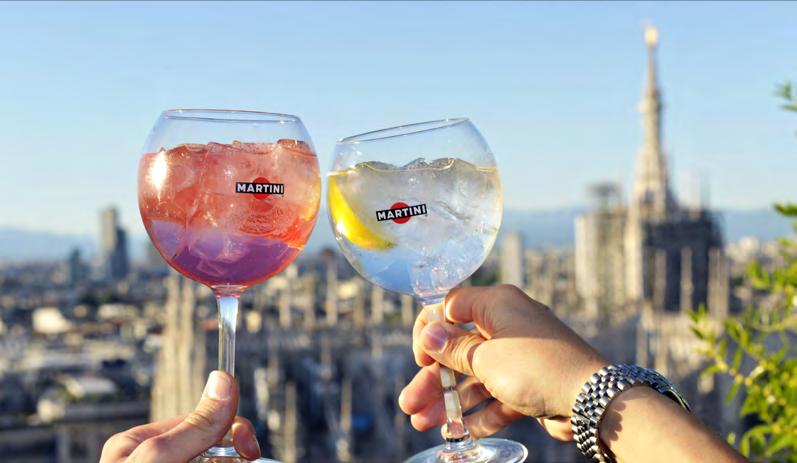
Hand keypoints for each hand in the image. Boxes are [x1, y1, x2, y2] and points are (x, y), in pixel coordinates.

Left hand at [100, 371, 260, 462]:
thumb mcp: (159, 459)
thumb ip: (193, 426)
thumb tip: (223, 380)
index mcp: (136, 445)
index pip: (197, 419)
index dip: (227, 425)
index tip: (247, 439)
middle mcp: (157, 459)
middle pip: (212, 440)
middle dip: (233, 447)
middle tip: (247, 456)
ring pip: (219, 457)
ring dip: (233, 459)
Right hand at [399, 285, 607, 440]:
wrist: (592, 398)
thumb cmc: (537, 367)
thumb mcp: (485, 357)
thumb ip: (453, 348)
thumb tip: (428, 333)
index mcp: (497, 304)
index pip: (451, 307)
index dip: (430, 330)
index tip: (420, 357)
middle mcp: (508, 324)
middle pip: (458, 349)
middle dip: (432, 378)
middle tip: (409, 404)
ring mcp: (520, 355)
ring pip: (474, 376)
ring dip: (449, 400)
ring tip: (423, 424)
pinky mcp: (530, 382)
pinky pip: (497, 395)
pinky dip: (479, 412)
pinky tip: (458, 432)